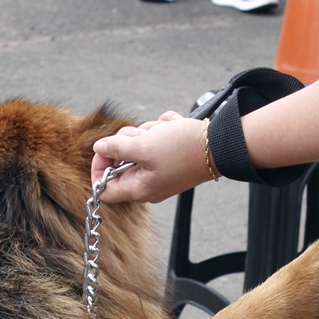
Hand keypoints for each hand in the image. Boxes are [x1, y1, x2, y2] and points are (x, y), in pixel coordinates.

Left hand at [91, 114, 209, 203]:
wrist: (220, 144)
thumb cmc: (183, 149)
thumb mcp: (144, 145)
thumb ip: (117, 148)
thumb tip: (98, 147)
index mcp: (139, 189)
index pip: (104, 189)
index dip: (99, 167)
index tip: (105, 148)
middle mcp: (149, 185)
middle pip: (121, 163)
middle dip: (129, 141)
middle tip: (142, 136)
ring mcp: (160, 172)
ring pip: (139, 147)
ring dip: (148, 132)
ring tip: (163, 131)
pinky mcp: (171, 160)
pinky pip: (156, 141)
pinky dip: (162, 131)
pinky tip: (173, 128)